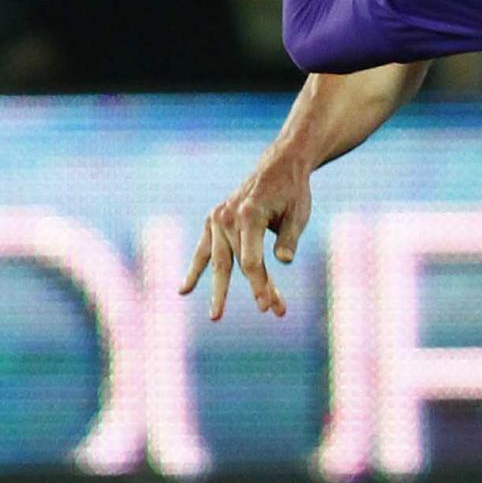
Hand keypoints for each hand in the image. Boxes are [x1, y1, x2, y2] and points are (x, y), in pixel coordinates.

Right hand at [179, 145, 314, 318]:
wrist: (278, 166)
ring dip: (220, 290)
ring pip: (219, 262)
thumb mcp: (298, 214)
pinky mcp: (213, 222)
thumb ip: (289, 239)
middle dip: (252, 289)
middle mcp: (227, 218)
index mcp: (249, 215)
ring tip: (216, 316)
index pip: (251, 261)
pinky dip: (195, 271)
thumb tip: (284, 261)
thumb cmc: (292, 192)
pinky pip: (202, 251)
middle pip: (236, 264)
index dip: (261, 285)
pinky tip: (183, 290)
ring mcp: (216, 220)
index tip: (272, 306)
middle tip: (264, 311)